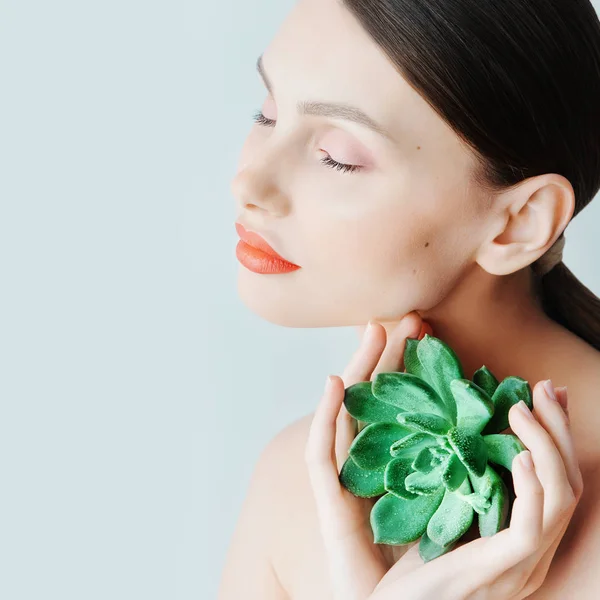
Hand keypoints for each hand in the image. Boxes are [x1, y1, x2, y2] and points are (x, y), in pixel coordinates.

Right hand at [304, 312, 429, 599]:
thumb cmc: (419, 562)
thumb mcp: (445, 504)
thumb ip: (454, 467)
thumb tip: (485, 431)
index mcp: (391, 460)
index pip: (399, 404)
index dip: (412, 369)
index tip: (430, 337)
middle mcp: (364, 460)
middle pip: (374, 398)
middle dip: (389, 356)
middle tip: (409, 319)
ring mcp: (342, 475)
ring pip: (347, 411)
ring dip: (358, 371)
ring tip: (374, 330)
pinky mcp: (327, 498)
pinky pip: (321, 452)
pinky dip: (325, 416)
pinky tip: (335, 385)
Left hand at [368, 381, 582, 599]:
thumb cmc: (415, 571)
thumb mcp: (447, 517)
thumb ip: (467, 486)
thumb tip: (473, 440)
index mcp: (522, 540)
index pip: (556, 481)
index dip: (555, 436)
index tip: (543, 396)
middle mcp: (532, 553)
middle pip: (567, 483)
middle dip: (558, 430)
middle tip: (542, 388)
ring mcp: (520, 566)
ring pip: (560, 499)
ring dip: (545, 447)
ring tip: (522, 410)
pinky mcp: (499, 571)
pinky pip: (530, 528)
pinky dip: (531, 488)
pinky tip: (518, 456)